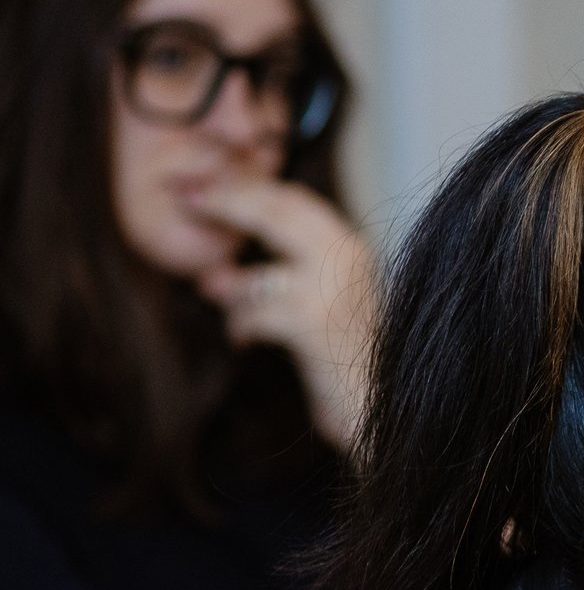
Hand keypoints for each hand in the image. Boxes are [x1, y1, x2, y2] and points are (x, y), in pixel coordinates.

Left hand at [189, 179, 378, 450]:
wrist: (388, 403)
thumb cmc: (354, 358)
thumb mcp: (325, 303)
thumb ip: (286, 276)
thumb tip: (218, 271)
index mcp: (353, 248)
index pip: (295, 199)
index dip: (249, 187)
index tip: (211, 186)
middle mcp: (347, 259)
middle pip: (275, 210)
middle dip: (227, 204)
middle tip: (189, 201)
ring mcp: (330, 292)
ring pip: (257, 274)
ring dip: (231, 287)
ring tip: (211, 289)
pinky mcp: (313, 326)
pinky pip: (253, 315)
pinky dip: (241, 327)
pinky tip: (241, 339)